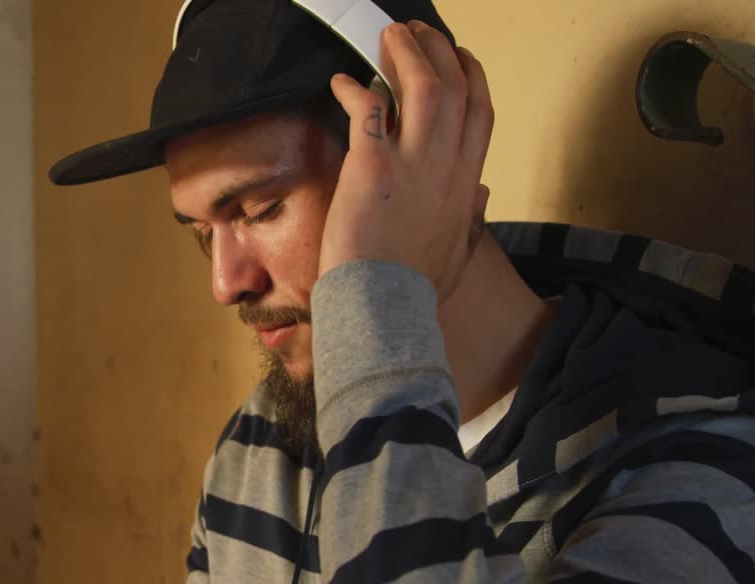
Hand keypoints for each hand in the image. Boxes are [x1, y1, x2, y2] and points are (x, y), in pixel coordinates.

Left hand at [319, 20, 493, 301]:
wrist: (385, 308)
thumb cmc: (414, 289)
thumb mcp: (458, 255)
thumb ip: (472, 221)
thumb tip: (482, 196)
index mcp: (466, 183)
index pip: (482, 113)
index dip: (472, 77)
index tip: (458, 59)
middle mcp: (447, 166)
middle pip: (456, 87)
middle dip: (439, 51)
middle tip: (419, 35)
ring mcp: (413, 163)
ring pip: (422, 85)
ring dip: (406, 54)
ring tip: (390, 37)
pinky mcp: (373, 166)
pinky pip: (367, 110)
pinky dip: (354, 90)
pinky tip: (342, 82)